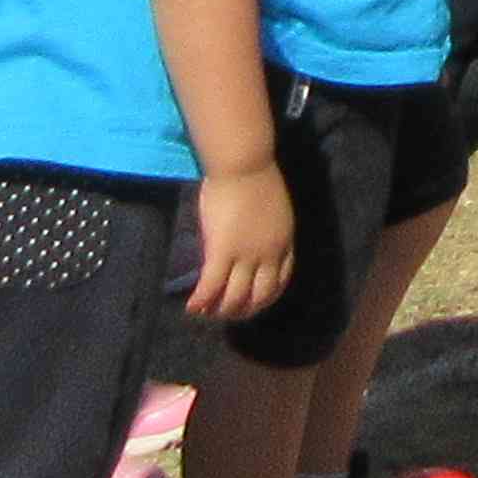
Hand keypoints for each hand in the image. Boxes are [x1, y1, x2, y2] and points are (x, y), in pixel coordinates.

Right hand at [188, 158, 294, 321]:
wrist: (245, 164)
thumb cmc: (257, 177)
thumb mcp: (273, 208)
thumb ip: (266, 229)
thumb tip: (251, 240)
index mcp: (284, 241)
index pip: (281, 279)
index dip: (266, 296)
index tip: (253, 302)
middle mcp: (269, 254)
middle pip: (260, 296)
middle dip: (244, 310)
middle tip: (227, 314)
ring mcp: (246, 255)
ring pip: (235, 297)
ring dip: (221, 310)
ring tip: (207, 313)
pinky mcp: (222, 251)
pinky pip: (211, 285)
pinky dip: (202, 300)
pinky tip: (192, 307)